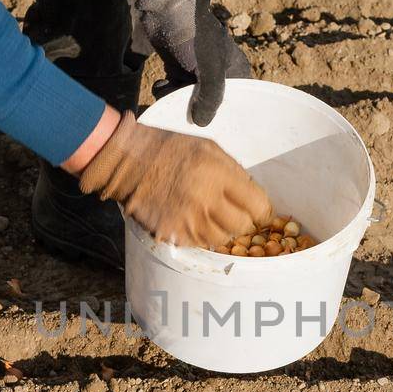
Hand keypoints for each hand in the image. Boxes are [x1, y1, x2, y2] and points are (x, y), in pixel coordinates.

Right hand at [78, 110, 270, 246]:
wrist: (129, 162)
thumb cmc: (171, 150)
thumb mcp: (209, 148)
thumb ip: (235, 172)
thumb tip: (253, 195)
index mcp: (218, 175)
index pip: (258, 206)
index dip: (263, 212)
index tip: (260, 212)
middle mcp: (205, 200)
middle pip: (242, 227)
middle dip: (243, 221)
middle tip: (235, 213)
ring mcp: (187, 220)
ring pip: (221, 239)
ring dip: (221, 230)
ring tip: (210, 214)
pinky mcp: (172, 233)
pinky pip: (199, 243)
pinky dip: (201, 235)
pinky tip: (192, 219)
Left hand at [132, 0, 250, 125]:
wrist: (167, 9)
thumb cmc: (196, 36)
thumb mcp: (210, 71)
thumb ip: (210, 99)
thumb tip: (202, 124)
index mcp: (236, 70)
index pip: (237, 101)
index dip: (226, 116)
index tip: (214, 128)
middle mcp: (219, 73)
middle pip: (211, 103)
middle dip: (197, 110)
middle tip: (186, 116)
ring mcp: (197, 71)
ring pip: (189, 98)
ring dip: (175, 100)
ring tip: (168, 90)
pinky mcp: (178, 68)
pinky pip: (174, 89)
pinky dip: (165, 90)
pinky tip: (161, 83)